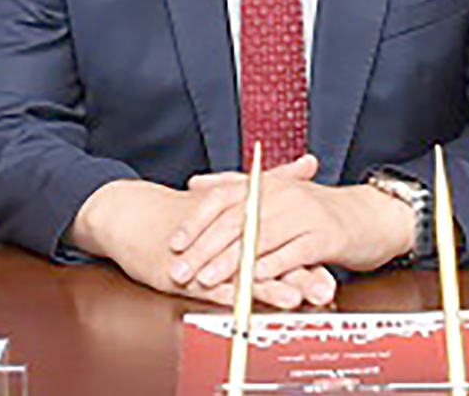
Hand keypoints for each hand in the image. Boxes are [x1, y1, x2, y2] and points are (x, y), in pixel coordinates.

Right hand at [67, 179, 330, 308]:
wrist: (132, 216)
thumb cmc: (184, 208)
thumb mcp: (231, 192)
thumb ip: (273, 180)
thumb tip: (310, 162)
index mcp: (242, 216)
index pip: (281, 233)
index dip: (308, 248)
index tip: (336, 256)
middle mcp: (226, 235)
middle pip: (267, 255)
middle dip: (297, 273)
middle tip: (325, 286)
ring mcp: (205, 256)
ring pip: (242, 274)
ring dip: (270, 288)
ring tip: (296, 299)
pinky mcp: (183, 274)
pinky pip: (209, 287)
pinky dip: (230, 295)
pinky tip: (245, 306)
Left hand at [167, 155, 415, 292]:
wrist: (371, 215)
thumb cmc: (318, 210)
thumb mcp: (277, 193)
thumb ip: (236, 187)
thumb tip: (196, 184)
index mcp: (268, 183)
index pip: (223, 199)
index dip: (196, 221)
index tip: (174, 243)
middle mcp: (283, 194)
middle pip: (235, 221)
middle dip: (204, 249)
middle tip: (181, 270)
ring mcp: (305, 214)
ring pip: (259, 239)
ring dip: (230, 263)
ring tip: (207, 280)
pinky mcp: (325, 236)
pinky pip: (292, 254)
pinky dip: (271, 268)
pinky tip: (252, 280)